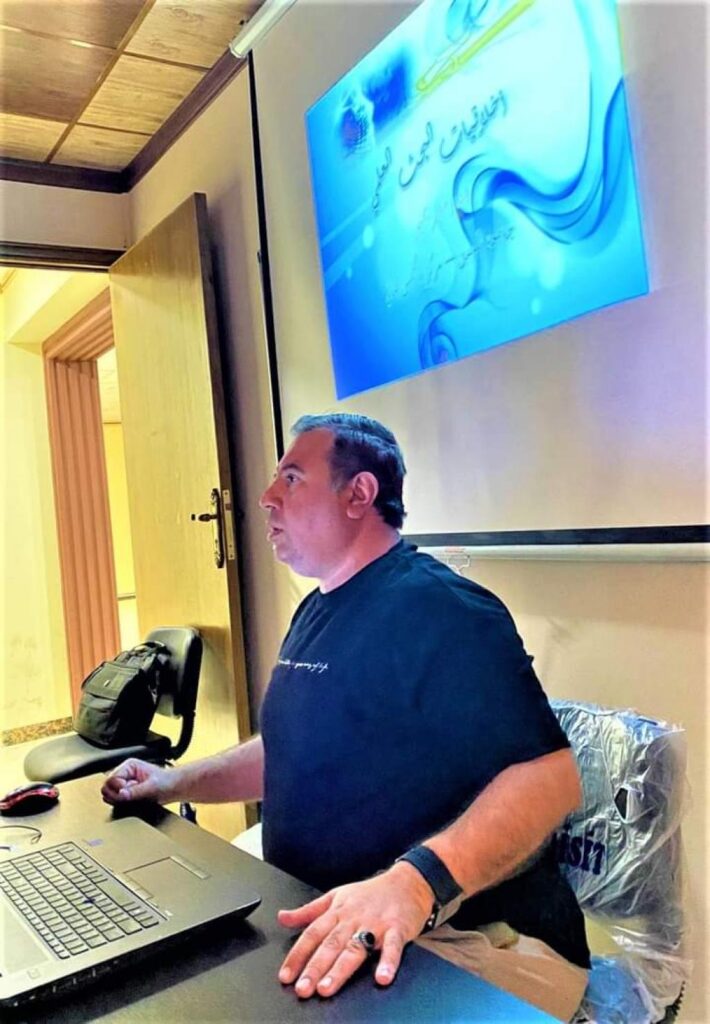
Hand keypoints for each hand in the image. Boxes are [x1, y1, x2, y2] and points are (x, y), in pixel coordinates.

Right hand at [101, 759, 173, 804]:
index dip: (117, 788)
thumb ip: (135, 791)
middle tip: (128, 797)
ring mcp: (124, 785)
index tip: (126, 793)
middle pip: (107, 787)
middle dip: (116, 795)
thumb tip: (121, 794)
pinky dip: (122, 804)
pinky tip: (133, 802)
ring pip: (110, 795)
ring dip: (120, 800)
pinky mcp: (126, 795)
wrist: (174, 788)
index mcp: (128, 766)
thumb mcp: (152, 786)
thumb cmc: (166, 781)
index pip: (112, 778)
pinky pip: (116, 801)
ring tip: (134, 798)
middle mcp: (124, 775)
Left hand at [276, 862, 433, 998]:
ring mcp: (376, 923)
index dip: (298, 955)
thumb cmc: (370, 893)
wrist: (408, 882)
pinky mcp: (398, 928)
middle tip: (302, 988)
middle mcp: (353, 918)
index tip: (286, 976)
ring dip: (340, 969)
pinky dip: (388, 962)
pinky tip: (382, 977)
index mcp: (337, 911)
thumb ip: (309, 911)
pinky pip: (393, 946)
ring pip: (355, 948)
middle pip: (331, 944)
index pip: (312, 934)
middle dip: (315, 967)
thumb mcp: (336, 896)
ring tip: (327, 987)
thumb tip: (282, 917)